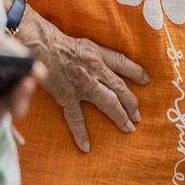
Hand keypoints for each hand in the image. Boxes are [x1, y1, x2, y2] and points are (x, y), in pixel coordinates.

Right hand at [16, 8, 147, 151]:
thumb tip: (98, 59)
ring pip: (108, 102)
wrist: (38, 43)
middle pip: (120, 88)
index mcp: (97, 53)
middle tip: (138, 116)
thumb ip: (92, 51)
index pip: (122, 63)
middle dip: (131, 102)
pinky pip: (76, 118)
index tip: (147, 80)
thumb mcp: (80, 41)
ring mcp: (82, 84)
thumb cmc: (53, 38)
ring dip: (119, 116)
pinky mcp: (67, 95)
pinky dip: (81, 132)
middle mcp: (95, 69)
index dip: (136, 71)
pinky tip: (86, 146)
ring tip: (128, 128)